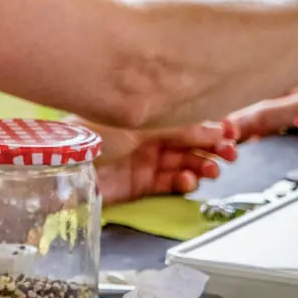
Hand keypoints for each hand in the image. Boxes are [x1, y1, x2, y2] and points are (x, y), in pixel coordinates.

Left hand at [84, 118, 236, 204]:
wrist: (65, 165)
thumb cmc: (92, 133)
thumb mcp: (138, 121)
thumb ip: (175, 125)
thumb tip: (212, 126)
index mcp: (146, 113)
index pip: (187, 120)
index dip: (211, 127)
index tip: (231, 134)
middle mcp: (147, 135)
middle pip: (190, 142)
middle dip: (212, 148)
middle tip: (230, 155)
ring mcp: (144, 160)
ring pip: (184, 163)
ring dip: (201, 167)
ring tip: (211, 171)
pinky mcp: (139, 184)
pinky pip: (169, 183)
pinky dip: (182, 183)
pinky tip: (187, 181)